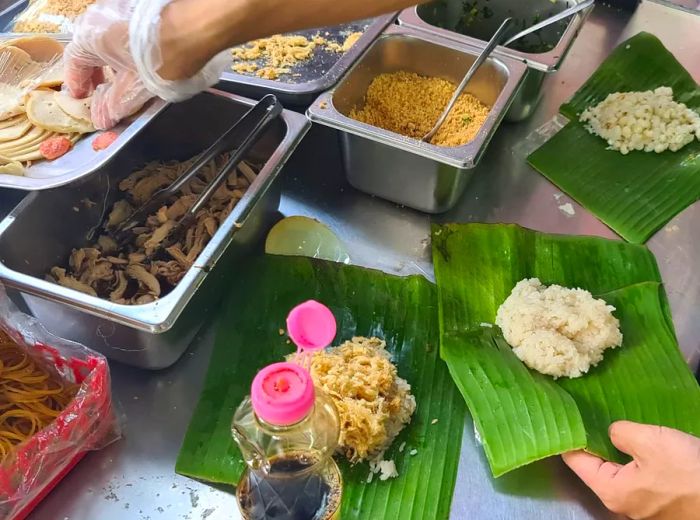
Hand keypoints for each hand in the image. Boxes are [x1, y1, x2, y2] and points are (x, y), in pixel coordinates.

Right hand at [63, 0, 151, 129]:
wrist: (195, 30)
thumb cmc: (161, 58)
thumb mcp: (136, 89)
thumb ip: (115, 105)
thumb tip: (102, 118)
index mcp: (90, 36)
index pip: (73, 61)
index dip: (77, 83)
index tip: (82, 98)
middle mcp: (100, 18)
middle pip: (90, 49)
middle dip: (96, 74)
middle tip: (101, 92)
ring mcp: (120, 11)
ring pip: (109, 41)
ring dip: (113, 63)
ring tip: (123, 82)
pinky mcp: (141, 11)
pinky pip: (125, 34)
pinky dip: (127, 52)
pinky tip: (140, 66)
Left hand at [563, 421, 699, 519]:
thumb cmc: (687, 472)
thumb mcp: (649, 441)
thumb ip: (620, 433)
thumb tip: (611, 433)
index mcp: (610, 491)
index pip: (575, 461)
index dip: (571, 436)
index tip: (567, 415)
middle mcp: (621, 502)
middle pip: (596, 466)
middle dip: (595, 440)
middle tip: (592, 412)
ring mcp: (641, 504)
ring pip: (620, 469)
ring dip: (618, 448)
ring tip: (615, 421)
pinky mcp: (660, 501)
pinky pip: (639, 475)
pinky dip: (636, 458)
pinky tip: (641, 440)